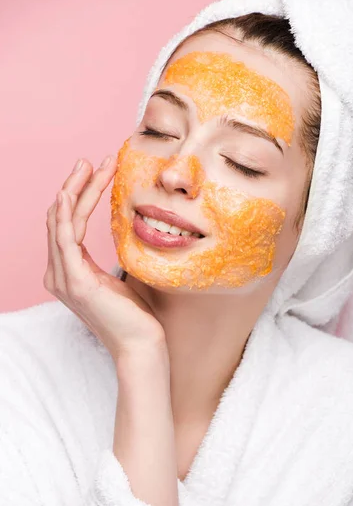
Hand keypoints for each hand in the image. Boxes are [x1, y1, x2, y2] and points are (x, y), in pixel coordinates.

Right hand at [43, 156, 166, 364]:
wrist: (141, 345)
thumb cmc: (135, 316)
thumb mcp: (118, 279)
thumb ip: (107, 259)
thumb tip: (121, 230)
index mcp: (68, 272)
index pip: (67, 224)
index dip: (78, 196)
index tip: (95, 171)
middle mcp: (58, 274)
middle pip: (60, 218)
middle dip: (75, 185)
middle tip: (90, 160)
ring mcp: (63, 278)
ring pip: (62, 221)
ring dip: (75, 190)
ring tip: (90, 165)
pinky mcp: (74, 281)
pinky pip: (65, 238)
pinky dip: (67, 212)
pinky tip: (73, 191)